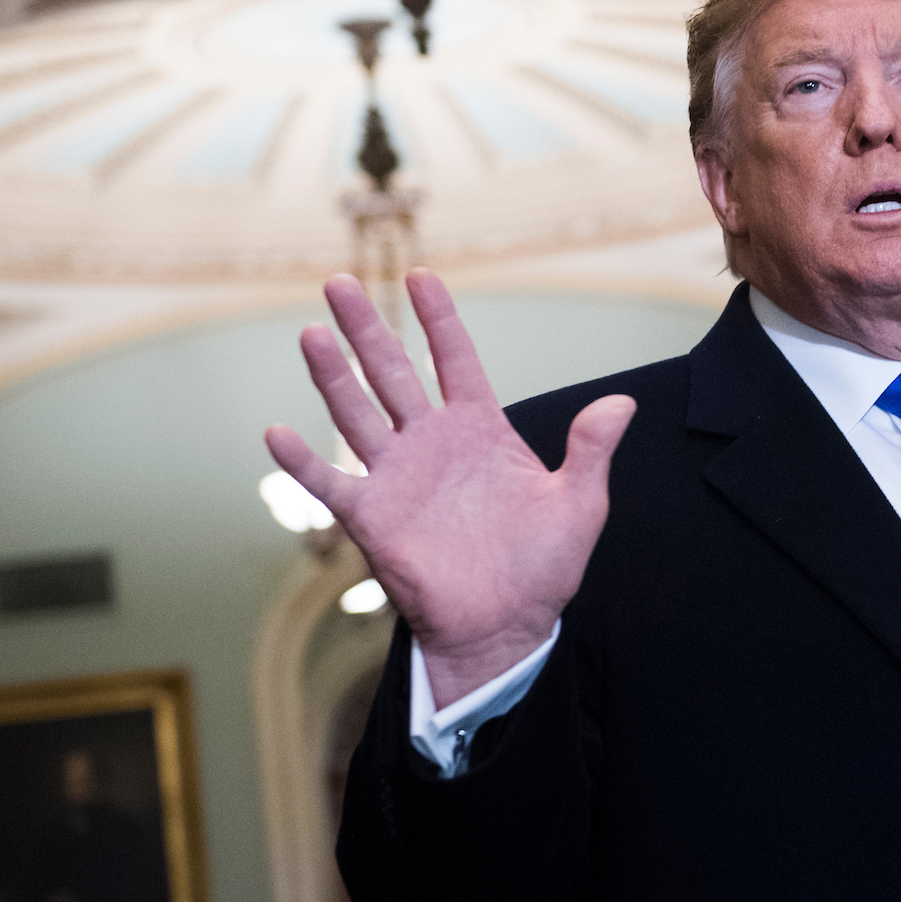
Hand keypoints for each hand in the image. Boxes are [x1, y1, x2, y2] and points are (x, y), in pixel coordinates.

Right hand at [265, 271, 634, 700]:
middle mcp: (431, 444)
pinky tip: (277, 431)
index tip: (421, 275)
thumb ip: (591, 451)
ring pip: (356, 413)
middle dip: (368, 327)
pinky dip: (302, 461)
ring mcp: (397, 476)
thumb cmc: (543, 567)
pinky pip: (329, 483)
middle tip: (340, 281)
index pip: (454, 360)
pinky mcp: (372, 517)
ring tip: (311, 332)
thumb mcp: (578, 505)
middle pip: (393, 372)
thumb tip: (623, 404)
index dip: (438, 318)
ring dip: (333, 374)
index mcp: (480, 430)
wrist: (505, 626)